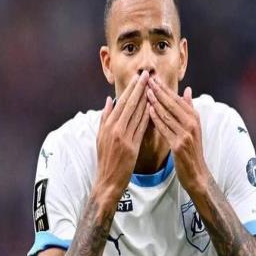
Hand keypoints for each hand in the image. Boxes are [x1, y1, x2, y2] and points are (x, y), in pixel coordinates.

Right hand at [95, 71, 150, 200]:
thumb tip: (108, 100)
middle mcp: (114, 129)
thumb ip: (105, 118)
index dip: (131, 89)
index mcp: (107, 125)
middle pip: (129, 104)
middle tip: (147, 75)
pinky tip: (154, 107)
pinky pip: (141, 128)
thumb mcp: (100, 137)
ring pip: (136, 114)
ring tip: (153, 86)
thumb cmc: (105, 160)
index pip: (121, 102)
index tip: (139, 77)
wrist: (107, 181)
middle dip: (139, 88)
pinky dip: (147, 116)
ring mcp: (123, 138)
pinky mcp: (131, 147)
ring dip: (145, 99)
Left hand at [146, 78, 209, 194]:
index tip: (153, 78)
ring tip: (144, 91)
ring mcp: (186, 135)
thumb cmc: (192, 150)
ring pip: (167, 114)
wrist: (197, 174)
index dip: (165, 88)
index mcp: (195, 118)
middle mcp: (192, 124)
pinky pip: (165, 129)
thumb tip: (188, 90)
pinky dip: (157, 119)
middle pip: (172, 104)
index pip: (177, 99)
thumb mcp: (194, 127)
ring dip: (155, 102)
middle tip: (146, 80)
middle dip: (159, 91)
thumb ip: (189, 108)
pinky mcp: (179, 146)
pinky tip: (148, 111)